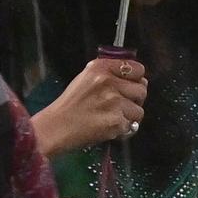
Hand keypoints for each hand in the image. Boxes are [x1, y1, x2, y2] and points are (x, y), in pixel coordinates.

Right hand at [31, 59, 147, 156]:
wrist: (56, 127)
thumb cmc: (69, 104)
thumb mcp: (85, 78)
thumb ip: (109, 74)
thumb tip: (136, 78)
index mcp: (101, 68)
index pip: (137, 68)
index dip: (136, 79)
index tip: (130, 86)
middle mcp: (109, 82)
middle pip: (142, 89)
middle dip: (135, 99)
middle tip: (122, 105)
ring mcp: (114, 102)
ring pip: (139, 110)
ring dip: (129, 116)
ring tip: (113, 118)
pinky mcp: (116, 121)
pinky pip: (131, 126)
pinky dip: (123, 130)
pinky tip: (109, 128)